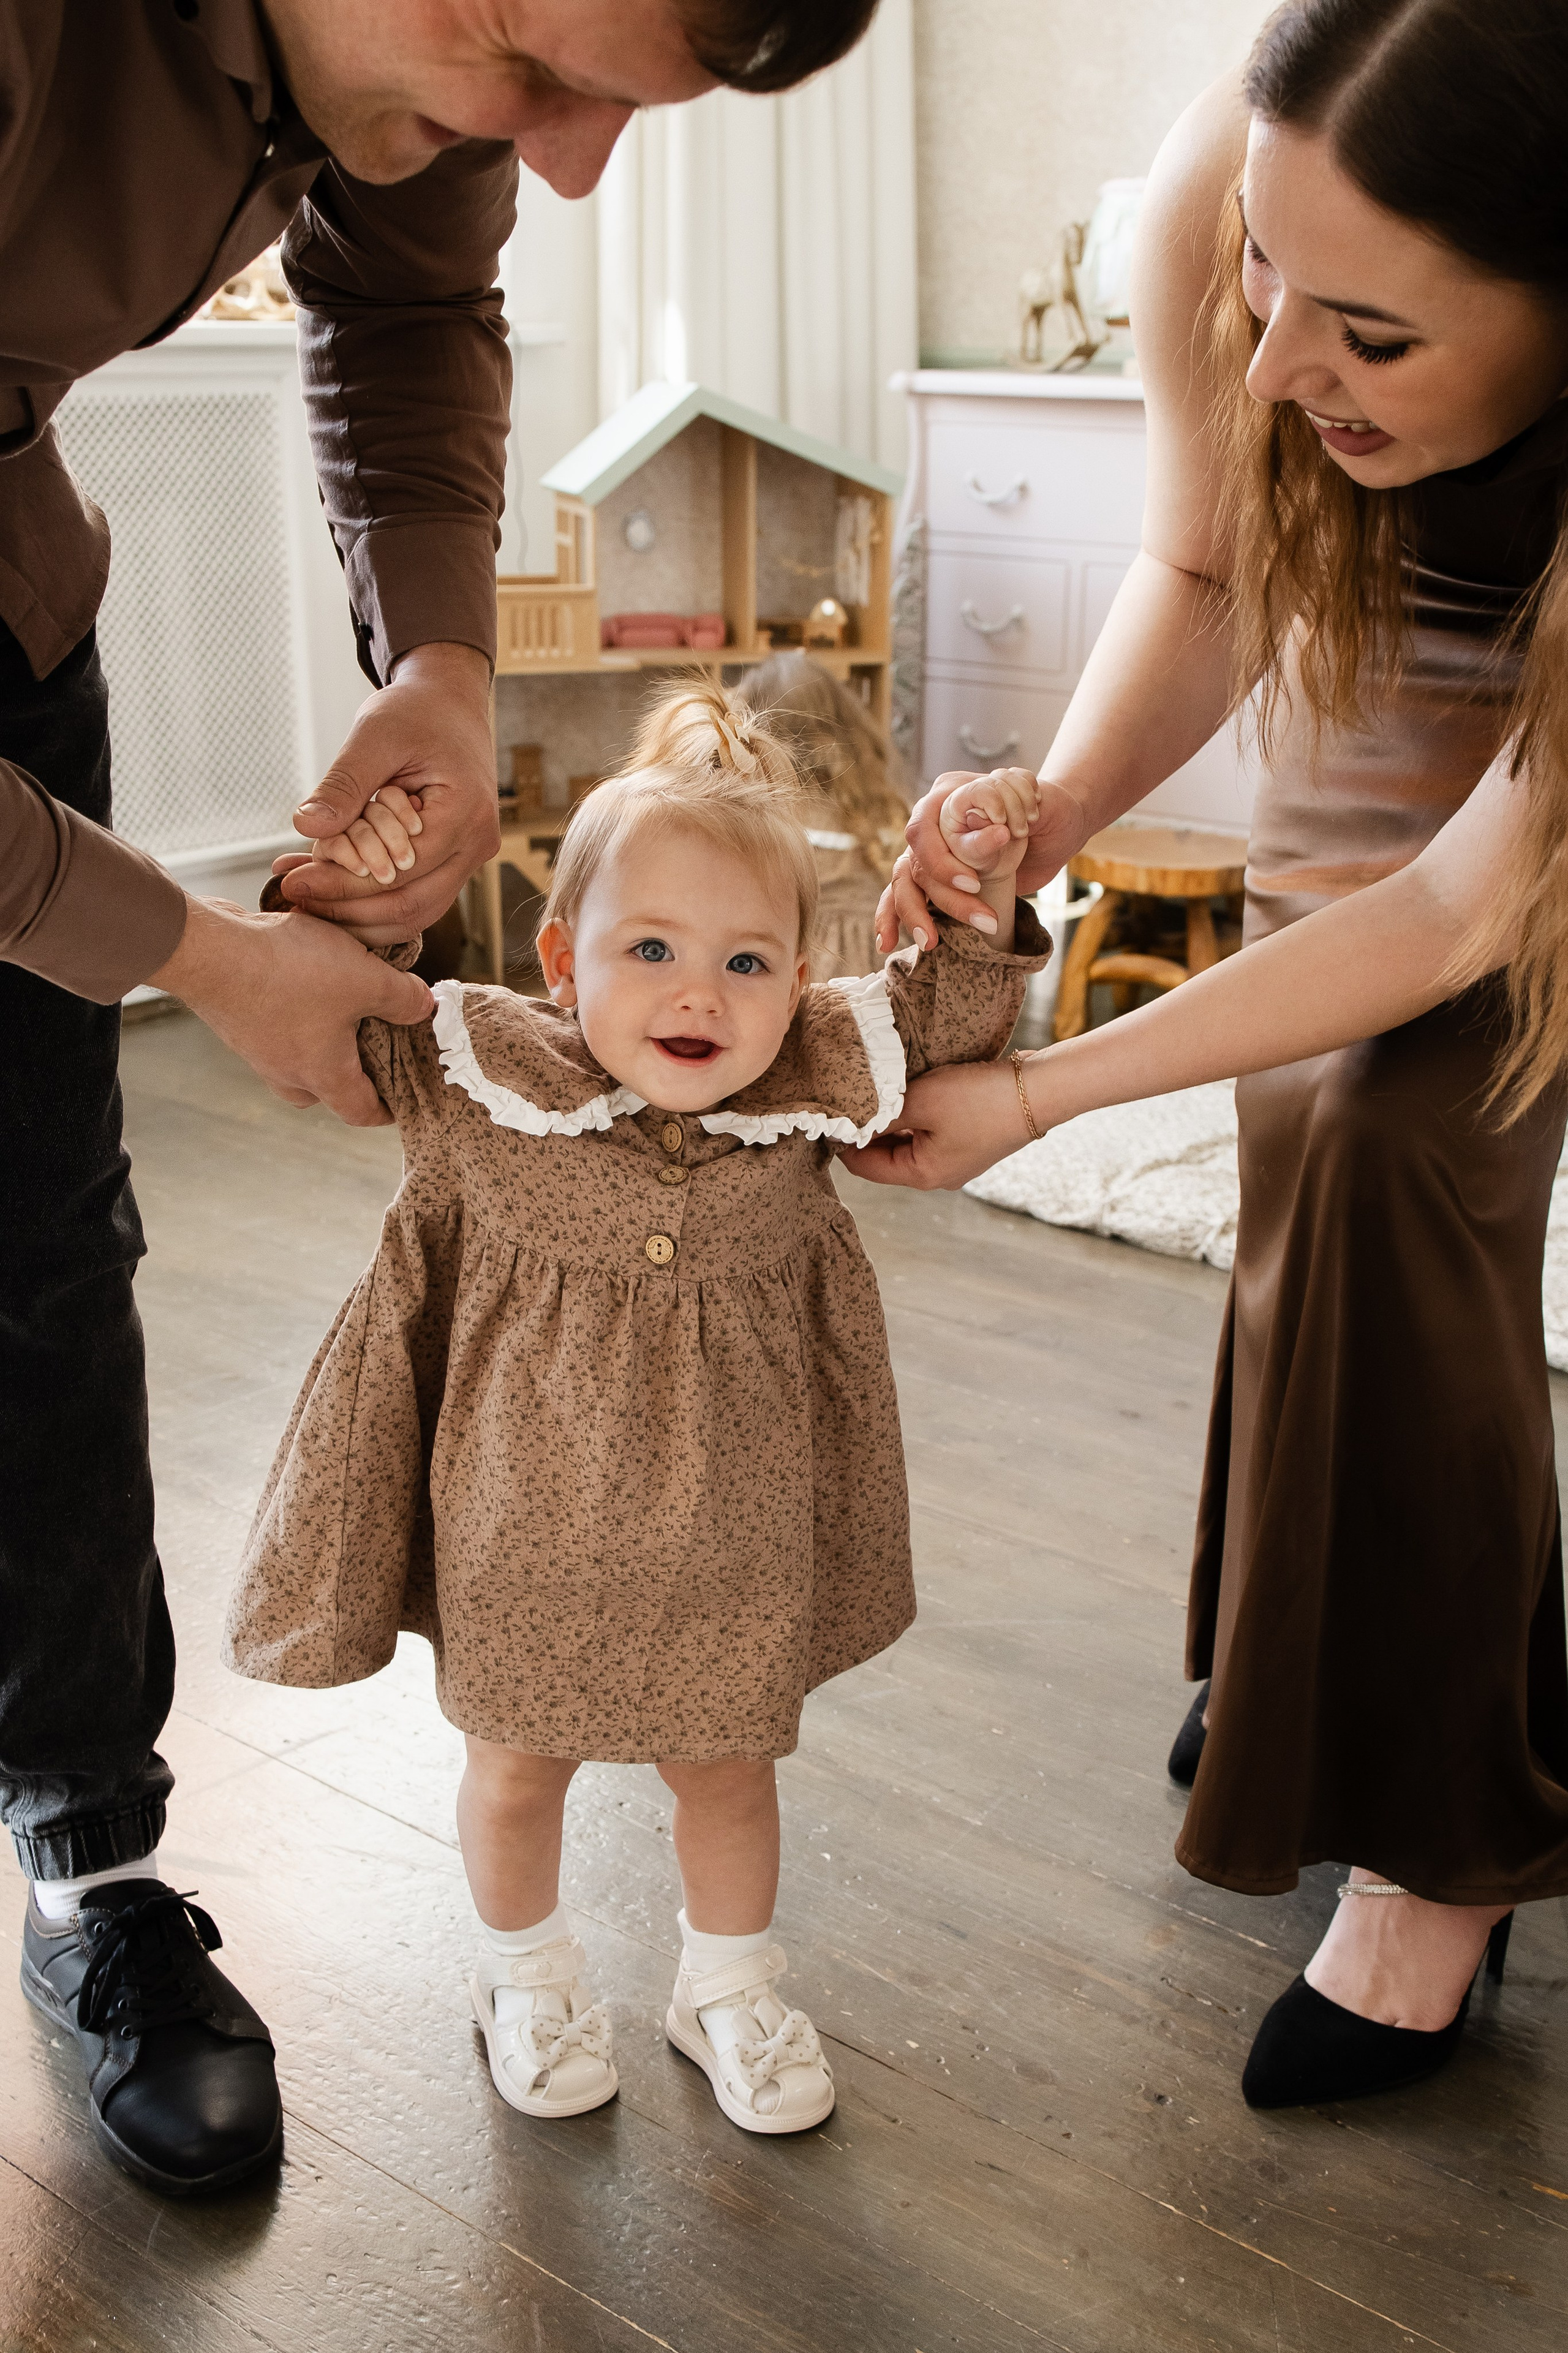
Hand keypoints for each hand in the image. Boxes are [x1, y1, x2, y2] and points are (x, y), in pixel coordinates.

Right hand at [148, 896, 433, 1127]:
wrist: (210, 950)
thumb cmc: (290, 972)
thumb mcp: (366, 979)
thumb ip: (403, 998)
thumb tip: (424, 1007)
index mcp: (323, 1076)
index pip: (360, 1113)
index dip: (386, 1111)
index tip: (401, 1102)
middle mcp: (285, 1071)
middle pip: (325, 1090)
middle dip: (350, 1075)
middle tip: (373, 1048)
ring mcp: (255, 1048)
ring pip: (297, 1058)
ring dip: (320, 1041)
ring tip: (341, 1008)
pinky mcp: (237, 1021)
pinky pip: (274, 1029)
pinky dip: (294, 1015)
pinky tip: (304, 980)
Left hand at [274, 642, 498, 944]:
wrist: (448, 704)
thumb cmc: (417, 712)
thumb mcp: (375, 735)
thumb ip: (344, 783)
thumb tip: (307, 824)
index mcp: (465, 814)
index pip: (401, 873)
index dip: (344, 885)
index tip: (294, 883)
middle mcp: (476, 846)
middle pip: (411, 906)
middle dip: (348, 911)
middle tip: (295, 899)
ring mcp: (468, 858)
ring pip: (415, 913)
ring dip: (358, 915)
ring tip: (307, 899)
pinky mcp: (453, 862)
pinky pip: (415, 897)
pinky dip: (371, 900)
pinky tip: (330, 887)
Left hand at [837, 1058, 1031, 1191]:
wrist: (1039, 1091)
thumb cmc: (979, 1099)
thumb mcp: (920, 1102)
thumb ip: (881, 1114)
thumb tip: (849, 1122)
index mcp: (921, 1175)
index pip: (862, 1166)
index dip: (842, 1139)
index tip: (829, 1109)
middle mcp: (936, 1176)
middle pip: (884, 1156)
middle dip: (868, 1127)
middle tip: (851, 1094)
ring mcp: (955, 1161)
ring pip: (906, 1142)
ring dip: (892, 1118)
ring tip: (880, 1088)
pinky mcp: (969, 1142)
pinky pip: (928, 1132)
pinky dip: (915, 1115)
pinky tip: (910, 1090)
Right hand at [876, 770, 1091, 953]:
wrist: (1058, 824)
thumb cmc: (1047, 809)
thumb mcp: (1034, 806)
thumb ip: (1009, 811)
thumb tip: (984, 829)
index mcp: (947, 795)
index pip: (924, 830)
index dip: (941, 862)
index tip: (973, 884)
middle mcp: (932, 824)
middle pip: (916, 863)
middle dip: (942, 897)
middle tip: (983, 921)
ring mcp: (932, 852)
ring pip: (905, 884)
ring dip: (914, 916)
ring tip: (929, 944)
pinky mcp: (937, 879)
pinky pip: (905, 897)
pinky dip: (892, 920)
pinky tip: (887, 944)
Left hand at [936, 766, 1039, 877]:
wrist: (993, 862)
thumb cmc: (977, 861)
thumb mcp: (975, 857)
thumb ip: (982, 844)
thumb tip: (1002, 831)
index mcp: (954, 806)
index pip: (975, 789)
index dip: (993, 801)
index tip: (1002, 822)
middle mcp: (971, 793)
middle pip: (996, 783)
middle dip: (1014, 808)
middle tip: (1020, 833)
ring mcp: (990, 788)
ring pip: (1010, 777)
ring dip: (1026, 800)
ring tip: (1029, 823)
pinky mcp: (1007, 788)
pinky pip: (1024, 776)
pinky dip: (1032, 789)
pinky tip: (1034, 807)